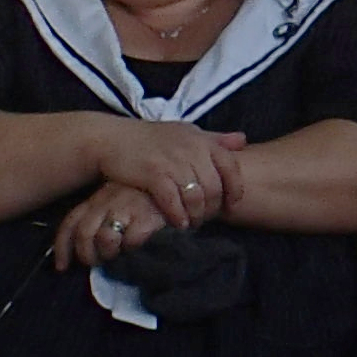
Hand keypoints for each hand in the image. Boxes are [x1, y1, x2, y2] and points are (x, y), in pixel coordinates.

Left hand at [53, 181, 165, 269]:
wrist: (180, 185)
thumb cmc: (149, 197)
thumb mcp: (120, 201)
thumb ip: (104, 218)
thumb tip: (88, 250)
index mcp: (99, 198)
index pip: (72, 222)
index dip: (63, 247)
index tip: (62, 267)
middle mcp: (108, 202)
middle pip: (84, 233)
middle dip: (87, 255)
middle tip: (98, 265)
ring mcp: (127, 209)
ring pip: (105, 239)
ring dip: (109, 254)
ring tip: (119, 258)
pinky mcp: (147, 218)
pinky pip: (131, 242)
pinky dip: (132, 251)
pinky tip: (140, 251)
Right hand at [88, 119, 247, 226]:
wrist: (113, 139)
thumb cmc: (152, 139)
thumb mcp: (186, 132)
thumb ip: (214, 138)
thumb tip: (243, 140)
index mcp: (201, 139)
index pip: (231, 166)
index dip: (235, 189)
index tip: (231, 205)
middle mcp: (191, 149)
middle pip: (214, 187)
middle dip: (212, 208)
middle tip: (205, 219)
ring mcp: (172, 161)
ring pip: (196, 197)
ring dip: (196, 216)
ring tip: (192, 223)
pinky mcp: (153, 174)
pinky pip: (173, 202)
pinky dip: (178, 216)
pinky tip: (178, 223)